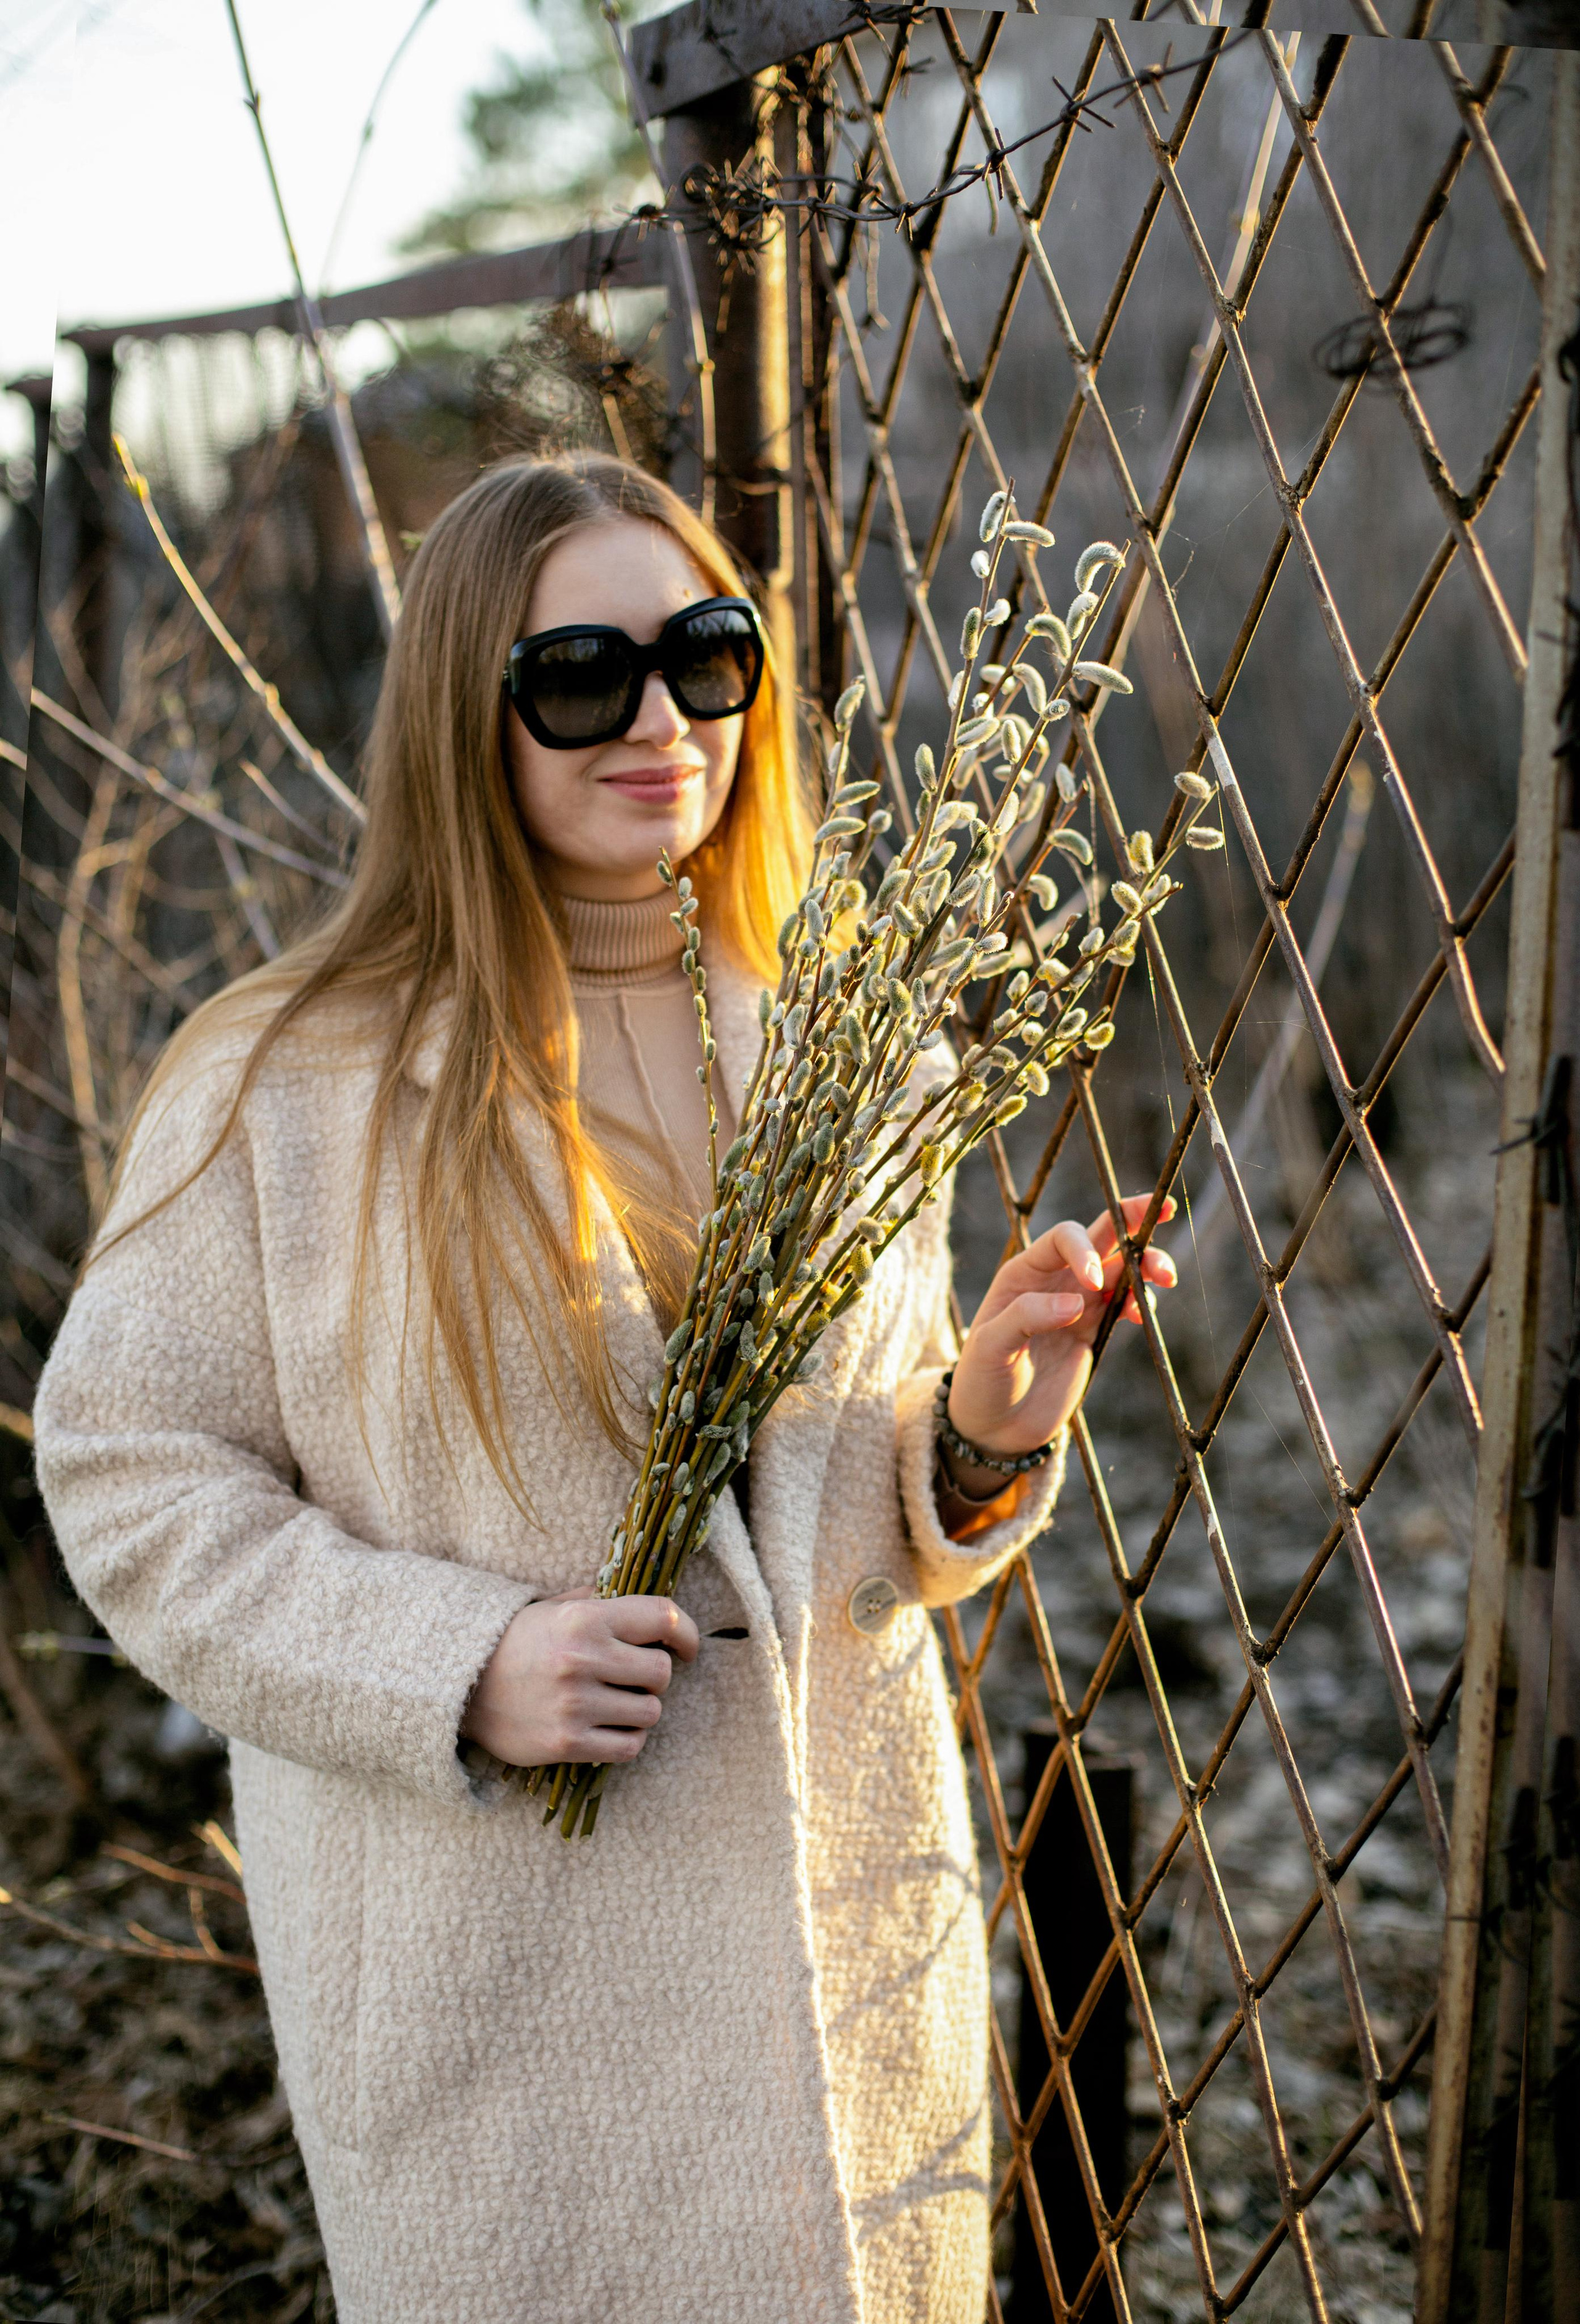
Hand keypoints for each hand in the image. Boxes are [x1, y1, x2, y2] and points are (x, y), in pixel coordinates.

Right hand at [460, 1587, 699, 1767]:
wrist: (461, 1686)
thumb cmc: (515, 1642)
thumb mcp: (552, 1607)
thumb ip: (600, 1601)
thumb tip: (648, 1606)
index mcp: (585, 1618)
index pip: (662, 1616)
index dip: (685, 1632)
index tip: (687, 1646)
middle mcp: (583, 1659)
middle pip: (661, 1672)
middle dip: (653, 1675)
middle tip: (630, 1676)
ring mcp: (576, 1704)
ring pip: (650, 1712)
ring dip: (639, 1709)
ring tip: (615, 1702)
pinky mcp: (568, 1743)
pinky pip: (629, 1746)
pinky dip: (626, 1738)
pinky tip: (607, 1727)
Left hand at [944, 1196, 1178, 1487]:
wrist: (994, 1426)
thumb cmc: (981, 1380)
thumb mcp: (990, 1348)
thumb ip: (1026, 1317)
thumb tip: (1076, 1302)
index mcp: (1024, 1272)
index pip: (1064, 1238)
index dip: (1085, 1250)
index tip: (1094, 1283)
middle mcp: (1055, 1280)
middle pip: (1101, 1237)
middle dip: (1134, 1219)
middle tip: (1166, 1210)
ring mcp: (1078, 1305)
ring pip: (1121, 1270)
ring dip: (1147, 1265)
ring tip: (1167, 1277)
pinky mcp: (1094, 1332)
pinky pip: (1125, 1306)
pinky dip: (1141, 1303)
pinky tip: (1144, 1313)